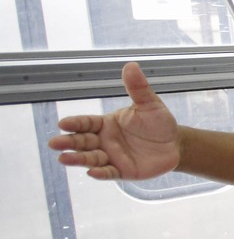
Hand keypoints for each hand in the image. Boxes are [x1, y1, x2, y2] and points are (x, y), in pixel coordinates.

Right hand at [50, 61, 180, 180]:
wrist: (175, 144)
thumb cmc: (158, 122)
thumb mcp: (149, 104)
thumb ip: (138, 88)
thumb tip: (131, 65)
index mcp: (105, 124)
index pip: (86, 123)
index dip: (75, 124)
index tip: (63, 124)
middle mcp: (104, 141)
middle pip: (82, 141)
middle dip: (68, 142)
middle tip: (54, 143)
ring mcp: (111, 156)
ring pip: (91, 158)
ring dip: (78, 159)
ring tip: (64, 158)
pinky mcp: (122, 171)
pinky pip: (109, 173)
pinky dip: (100, 173)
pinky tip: (92, 172)